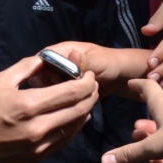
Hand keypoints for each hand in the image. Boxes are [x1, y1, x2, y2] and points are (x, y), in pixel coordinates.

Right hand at [0, 56, 98, 162]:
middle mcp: (37, 128)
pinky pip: (63, 142)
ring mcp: (37, 146)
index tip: (90, 75)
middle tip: (93, 85)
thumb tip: (47, 58)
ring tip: (87, 99)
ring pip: (74, 127)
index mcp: (28, 105)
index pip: (70, 93)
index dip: (86, 83)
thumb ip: (27, 67)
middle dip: (90, 95)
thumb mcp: (0, 80)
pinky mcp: (35, 157)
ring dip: (85, 112)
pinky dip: (74, 128)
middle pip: (77, 110)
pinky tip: (77, 119)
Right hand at [32, 42, 148, 96]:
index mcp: (61, 51)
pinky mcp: (63, 93)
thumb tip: (72, 57)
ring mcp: (59, 79)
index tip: (55, 83)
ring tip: (75, 103)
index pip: (41, 59)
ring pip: (47, 91)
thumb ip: (86, 61)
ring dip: (58, 99)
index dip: (42, 71)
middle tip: (68, 95)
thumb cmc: (111, 62)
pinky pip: (56, 100)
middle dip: (52, 88)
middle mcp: (56, 65)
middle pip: (40, 76)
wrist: (121, 77)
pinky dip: (63, 106)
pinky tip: (75, 111)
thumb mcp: (100, 60)